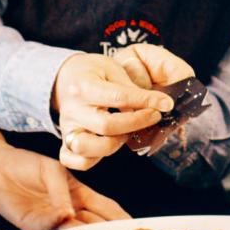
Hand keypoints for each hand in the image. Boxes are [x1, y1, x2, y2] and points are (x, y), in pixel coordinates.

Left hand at [0, 137, 130, 229]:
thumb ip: (62, 192)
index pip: (105, 208)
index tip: (134, 228)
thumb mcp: (53, 172)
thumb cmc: (26, 164)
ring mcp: (50, 219)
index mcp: (79, 194)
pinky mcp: (31, 224)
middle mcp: (68, 210)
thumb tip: (69, 215)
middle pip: (92, 227)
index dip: (119, 218)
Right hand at [54, 46, 193, 169]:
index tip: (165, 103)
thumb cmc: (92, 71)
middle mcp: (73, 110)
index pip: (118, 97)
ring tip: (126, 133)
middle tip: (153, 116)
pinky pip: (73, 161)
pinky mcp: (66, 140)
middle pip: (106, 126)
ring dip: (112, 145)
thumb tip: (153, 105)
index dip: (146, 102)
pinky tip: (106, 147)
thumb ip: (129, 88)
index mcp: (84, 86)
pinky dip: (90, 160)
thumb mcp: (112, 68)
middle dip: (136, 123)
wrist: (65, 76)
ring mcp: (67, 128)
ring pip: (86, 148)